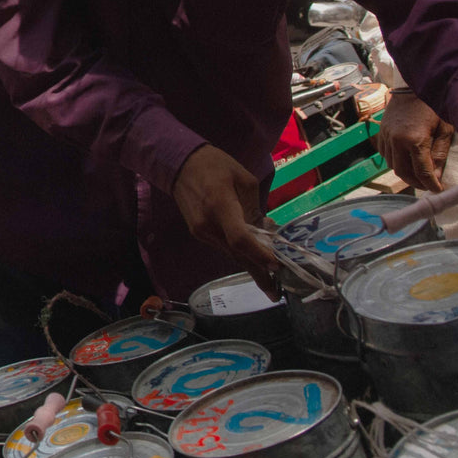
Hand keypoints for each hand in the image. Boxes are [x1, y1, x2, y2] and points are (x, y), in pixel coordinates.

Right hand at [172, 144, 279, 295]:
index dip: (259, 255)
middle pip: (237, 255)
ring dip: (250, 264)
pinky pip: (223, 246)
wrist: (180, 163)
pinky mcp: (197, 232)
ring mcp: (200, 231)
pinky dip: (239, 253)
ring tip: (270, 277)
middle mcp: (208, 225)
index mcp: (220, 206)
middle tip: (276, 294)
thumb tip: (265, 232)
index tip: (277, 267)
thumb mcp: (244, 180)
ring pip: (230, 253)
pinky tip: (252, 256)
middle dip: (258, 274)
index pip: (240, 239)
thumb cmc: (216, 165)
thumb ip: (255, 208)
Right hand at [376, 91, 452, 192]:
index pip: (422, 171)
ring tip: (419, 175)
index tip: (439, 190)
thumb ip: (439, 154)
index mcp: (414, 140)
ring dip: (406, 173)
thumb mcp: (444, 130)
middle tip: (429, 185)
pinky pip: (386, 155)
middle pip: (403, 172)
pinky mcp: (381, 134)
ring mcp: (386, 137)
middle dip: (416, 183)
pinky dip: (396, 162)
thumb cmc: (431, 107)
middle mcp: (396, 141)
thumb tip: (437, 176)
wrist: (411, 87)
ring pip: (392, 165)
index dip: (431, 184)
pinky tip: (407, 161)